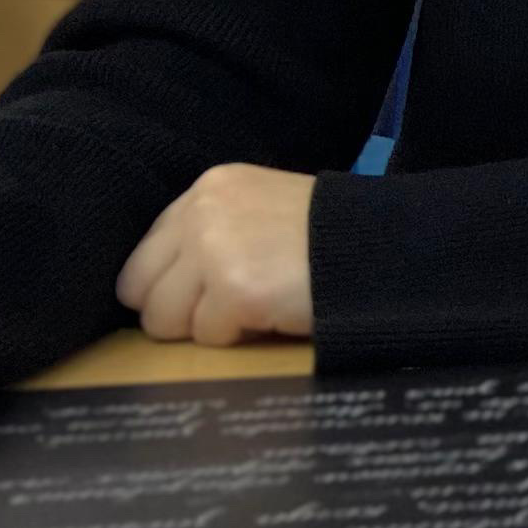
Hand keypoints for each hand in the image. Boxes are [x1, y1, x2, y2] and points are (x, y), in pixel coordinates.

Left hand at [119, 164, 316, 345]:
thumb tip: (167, 288)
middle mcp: (202, 213)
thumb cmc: (330, 236)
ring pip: (165, 320)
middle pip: (141, 291)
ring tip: (257, 310)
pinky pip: (208, 337)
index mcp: (209, 189)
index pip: (144, 256)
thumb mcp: (263, 209)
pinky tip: (274, 316)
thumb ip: (214, 231)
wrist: (386, 246)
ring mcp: (215, 251)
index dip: (171, 287)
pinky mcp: (234, 291)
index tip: (206, 297)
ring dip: (209, 327)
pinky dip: (240, 338)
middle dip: (178, 312)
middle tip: (228, 312)